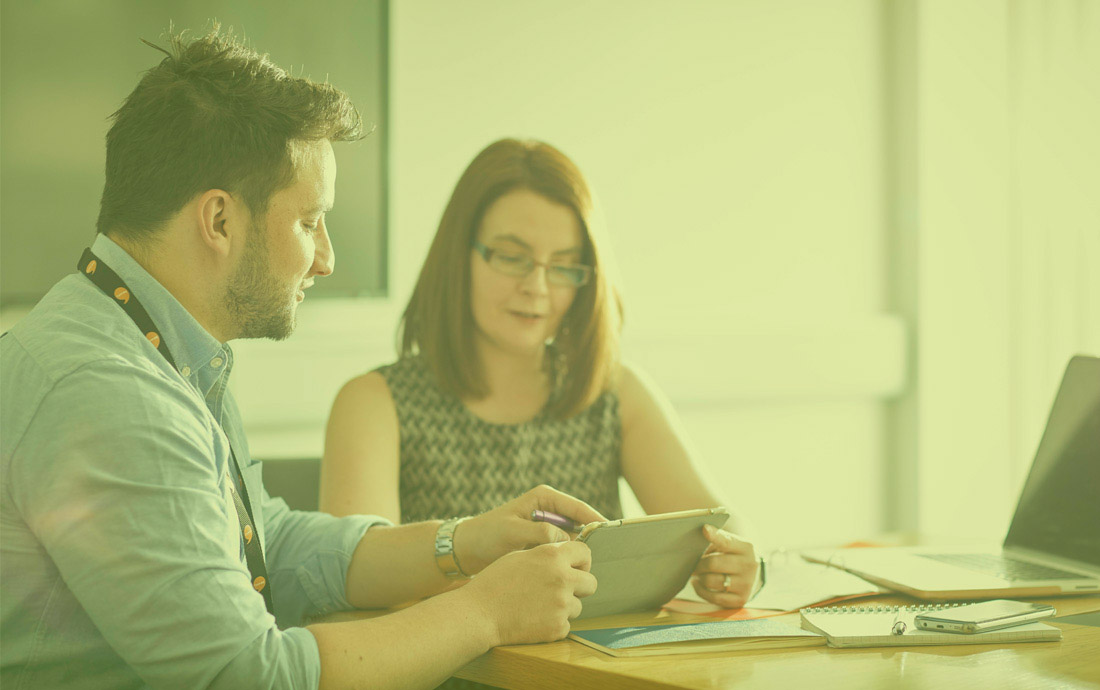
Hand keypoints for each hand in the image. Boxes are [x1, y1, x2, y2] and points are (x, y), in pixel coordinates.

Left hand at [454, 485, 605, 573]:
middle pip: (579, 521)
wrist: (468, 549)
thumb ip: (540, 533)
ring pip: (574, 536)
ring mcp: (547, 525)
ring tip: (595, 562)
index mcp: (543, 498)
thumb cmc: (487, 535)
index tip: (610, 531)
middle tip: (609, 551)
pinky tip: (578, 569)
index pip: (577, 507)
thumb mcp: (513, 531)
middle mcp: (548, 509)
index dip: (595, 519)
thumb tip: (566, 540)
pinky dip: (570, 556)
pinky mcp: (543, 541)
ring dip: (582, 548)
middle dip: (592, 535)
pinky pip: (563, 547)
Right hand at [460, 541, 596, 645]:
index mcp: (553, 555)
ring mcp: (562, 604)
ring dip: (564, 607)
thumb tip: (568, 559)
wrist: (479, 613)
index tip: (574, 568)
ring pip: (578, 606)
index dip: (580, 561)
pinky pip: (566, 624)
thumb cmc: (495, 582)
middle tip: (560, 591)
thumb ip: (547, 555)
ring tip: (538, 606)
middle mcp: (562, 578)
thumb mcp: (520, 556)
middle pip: (591, 583)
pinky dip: (553, 624)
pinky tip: (534, 620)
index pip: (586, 552)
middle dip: (579, 587)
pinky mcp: (558, 627)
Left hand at [690, 525, 757, 608]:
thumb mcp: (730, 543)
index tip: (704, 529)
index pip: (726, 541)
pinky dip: (700, 590)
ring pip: (710, 581)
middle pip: (713, 563)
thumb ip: (716, 540)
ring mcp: (746, 584)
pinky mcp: (740, 599)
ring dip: (699, 577)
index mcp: (746, 547)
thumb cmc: (733, 554)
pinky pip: (713, 598)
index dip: (715, 536)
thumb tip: (698, 540)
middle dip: (698, 564)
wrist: (752, 573)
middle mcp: (749, 565)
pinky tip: (697, 583)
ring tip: (697, 572)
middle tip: (692, 563)